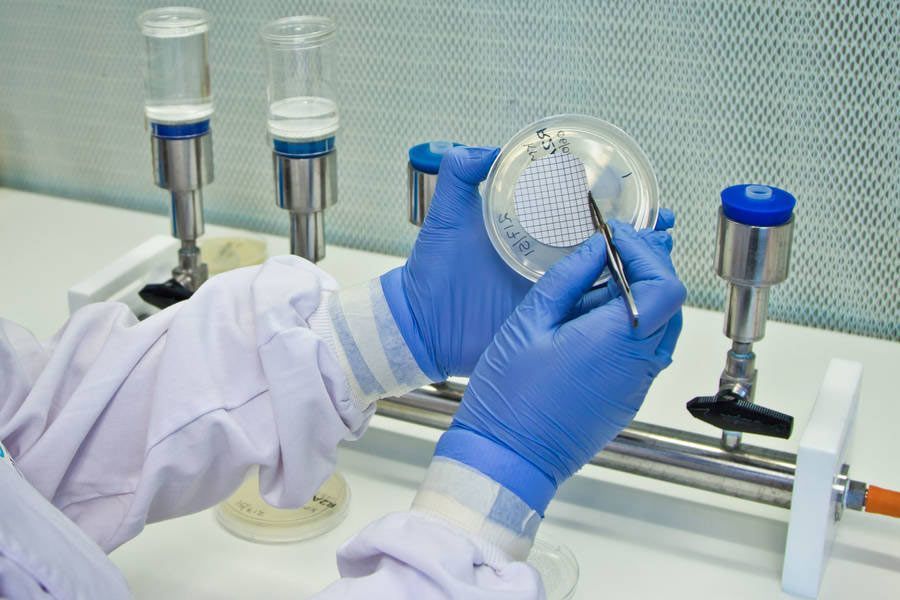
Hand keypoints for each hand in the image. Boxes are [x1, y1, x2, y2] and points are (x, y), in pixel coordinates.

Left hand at [382, 144, 675, 381]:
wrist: (420, 323)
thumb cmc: (431, 270)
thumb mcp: (445, 216)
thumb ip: (459, 175)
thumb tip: (483, 148)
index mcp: (532, 234)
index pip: (581, 215)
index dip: (613, 205)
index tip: (640, 193)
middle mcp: (548, 262)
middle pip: (605, 245)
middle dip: (640, 234)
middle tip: (662, 223)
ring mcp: (551, 293)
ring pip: (605, 278)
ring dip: (637, 266)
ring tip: (662, 251)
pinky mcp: (549, 323)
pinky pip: (590, 315)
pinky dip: (618, 305)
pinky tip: (642, 295)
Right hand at [435, 223, 685, 512]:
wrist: (507, 459)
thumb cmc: (509, 398)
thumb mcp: (528, 323)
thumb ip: (567, 279)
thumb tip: (595, 248)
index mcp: (616, 341)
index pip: (664, 284)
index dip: (645, 253)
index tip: (615, 238)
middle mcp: (638, 366)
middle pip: (669, 302)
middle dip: (645, 269)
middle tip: (609, 252)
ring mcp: (636, 386)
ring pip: (661, 327)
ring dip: (640, 297)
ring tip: (597, 284)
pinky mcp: (627, 399)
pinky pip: (645, 352)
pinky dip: (631, 325)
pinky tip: (592, 320)